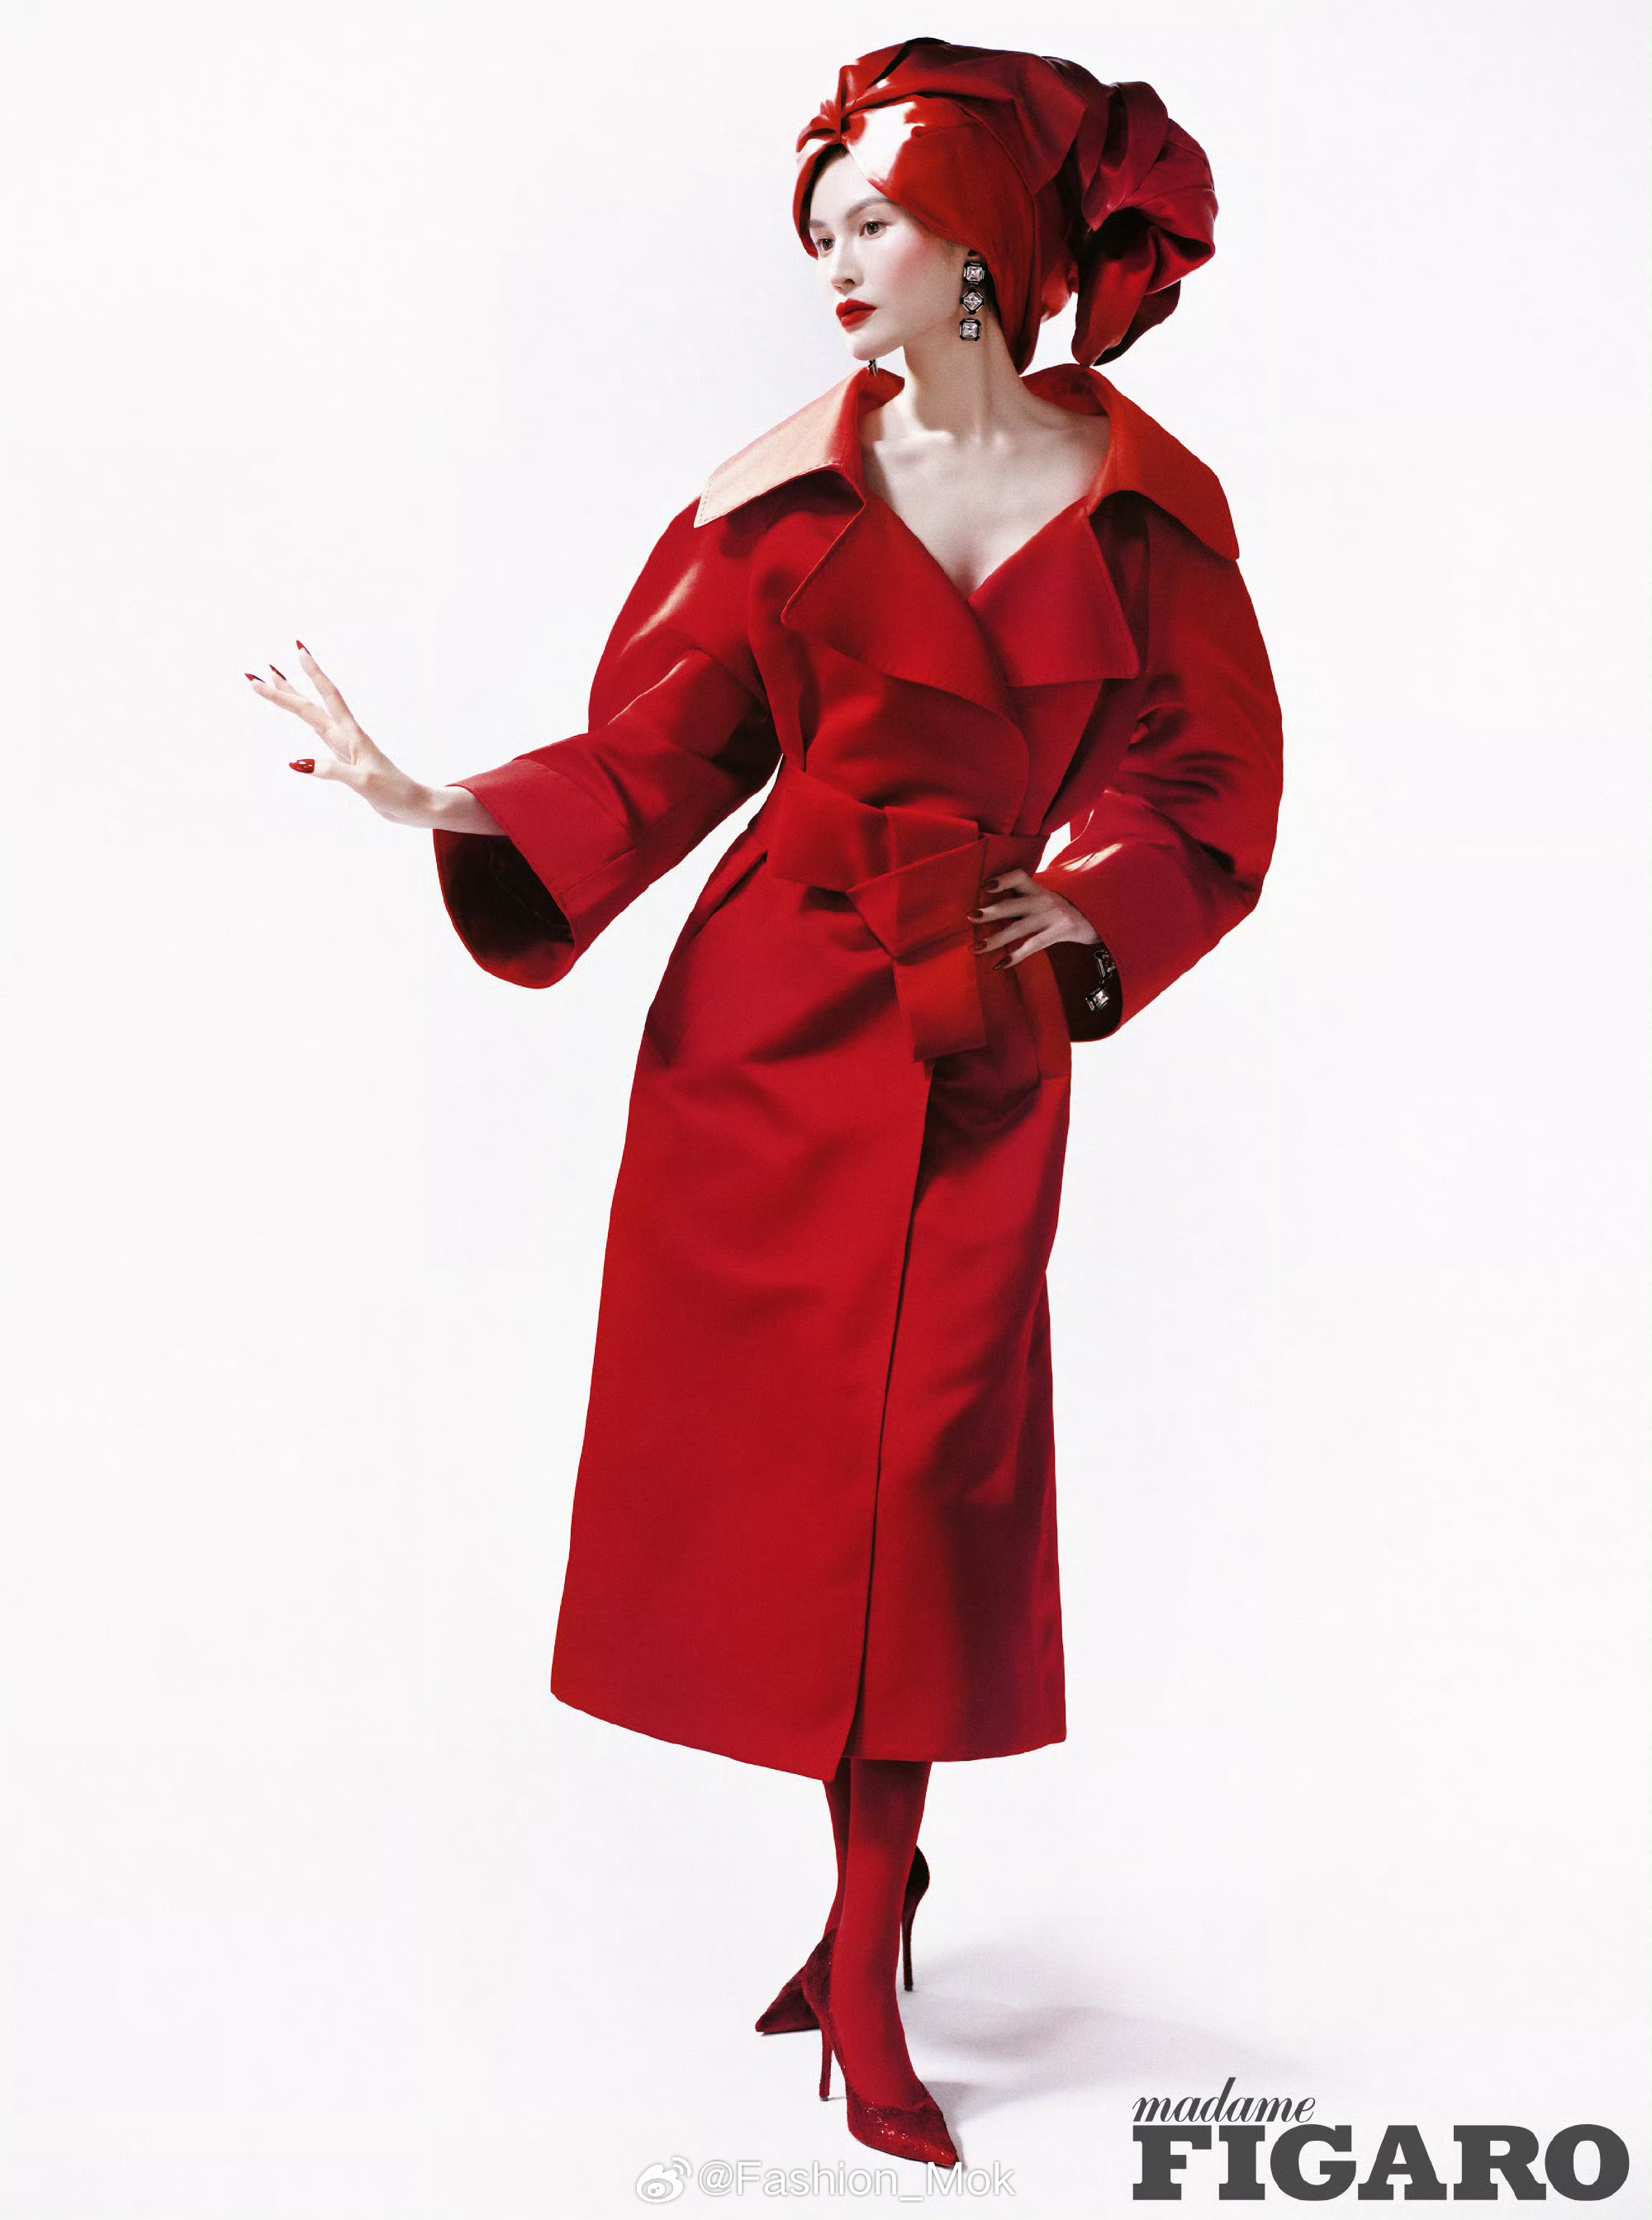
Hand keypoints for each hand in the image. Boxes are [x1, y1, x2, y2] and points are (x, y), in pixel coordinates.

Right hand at [244, 642, 430, 823]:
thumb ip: (333, 771)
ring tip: (275, 680)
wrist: (413, 805)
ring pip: (314, 716)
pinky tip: (305, 719)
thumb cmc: (393, 793)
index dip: (313, 675)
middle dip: (284, 690)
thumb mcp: (362, 784)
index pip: (327, 698)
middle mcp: (346, 736)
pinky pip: (322, 735)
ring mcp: (346, 747)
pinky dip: (309, 722)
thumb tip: (299, 763)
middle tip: (255, 675)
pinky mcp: (347, 759)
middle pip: (310, 707)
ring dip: (294, 699)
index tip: (299, 651)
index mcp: (351, 736)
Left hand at [969, 867, 1099, 968]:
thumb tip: (995, 906)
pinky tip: (999, 965)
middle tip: (969, 917)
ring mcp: (1051, 917)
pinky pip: (1032, 946)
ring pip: (1018, 929)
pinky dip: (1015, 957)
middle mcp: (1043, 900)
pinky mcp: (1058, 933)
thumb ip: (1026, 898)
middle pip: (1013, 905)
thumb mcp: (1048, 898)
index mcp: (1039, 889)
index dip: (1001, 880)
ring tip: (976, 948)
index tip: (984, 887)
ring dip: (995, 939)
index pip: (1018, 877)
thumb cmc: (1067, 908)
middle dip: (990, 912)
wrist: (1100, 917)